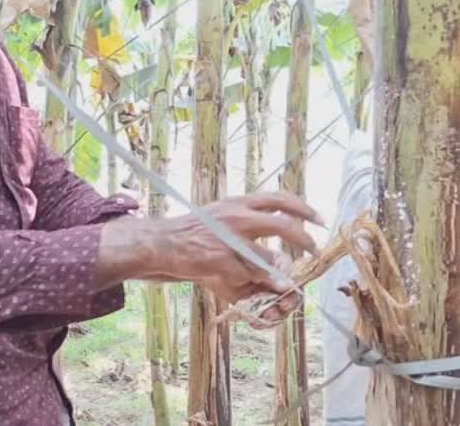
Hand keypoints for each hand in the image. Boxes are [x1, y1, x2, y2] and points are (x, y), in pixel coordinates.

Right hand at [150, 192, 321, 305]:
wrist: (161, 243)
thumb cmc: (192, 232)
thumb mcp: (221, 216)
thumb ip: (248, 221)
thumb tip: (282, 227)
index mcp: (237, 203)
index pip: (279, 199)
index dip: (303, 208)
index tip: (319, 219)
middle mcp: (235, 216)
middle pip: (283, 226)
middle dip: (304, 241)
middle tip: (314, 250)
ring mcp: (227, 238)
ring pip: (267, 258)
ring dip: (273, 271)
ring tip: (273, 279)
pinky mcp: (219, 259)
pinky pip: (247, 275)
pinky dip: (248, 281)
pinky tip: (238, 281)